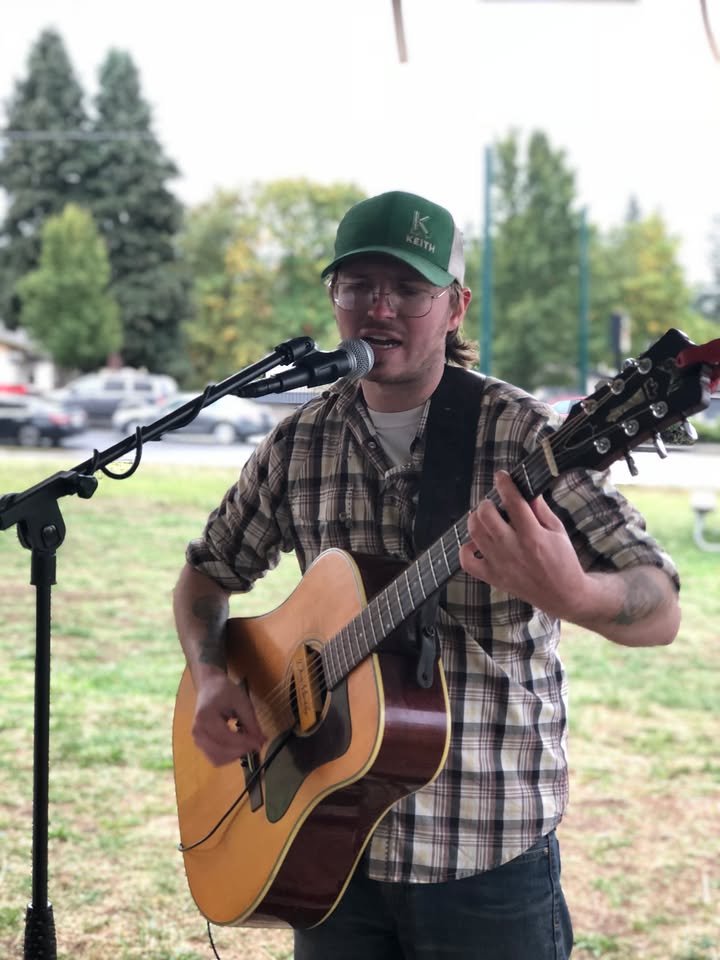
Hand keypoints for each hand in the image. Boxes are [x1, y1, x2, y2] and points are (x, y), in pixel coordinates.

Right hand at [192, 668, 265, 766]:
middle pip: (220, 752)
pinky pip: (215, 757)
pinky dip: (229, 756)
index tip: (260, 742)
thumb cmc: (224, 691)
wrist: (209, 687)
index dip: (245, 743)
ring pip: (217, 759)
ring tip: (248, 743)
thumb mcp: (241, 701)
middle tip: (257, 744)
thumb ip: (250, 722)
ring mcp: (197, 739)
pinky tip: (239, 745)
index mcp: (205, 717)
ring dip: (235, 755)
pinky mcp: (200, 744)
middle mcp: (197, 731)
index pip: (226, 737)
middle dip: (241, 751)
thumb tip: (260, 740)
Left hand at [459, 470, 589, 621]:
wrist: (563, 594)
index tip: (501, 476)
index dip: (504, 484)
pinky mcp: (492, 577)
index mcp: (533, 536)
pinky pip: (467, 561)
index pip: (512, 502)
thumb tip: (525, 489)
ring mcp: (500, 564)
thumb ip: (540, 509)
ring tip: (486, 520)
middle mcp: (513, 549)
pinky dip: (466, 548)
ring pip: (474, 533)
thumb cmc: (563, 560)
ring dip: (476, 520)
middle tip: (493, 504)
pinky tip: (477, 543)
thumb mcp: (558, 530)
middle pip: (485, 515)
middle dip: (487, 503)